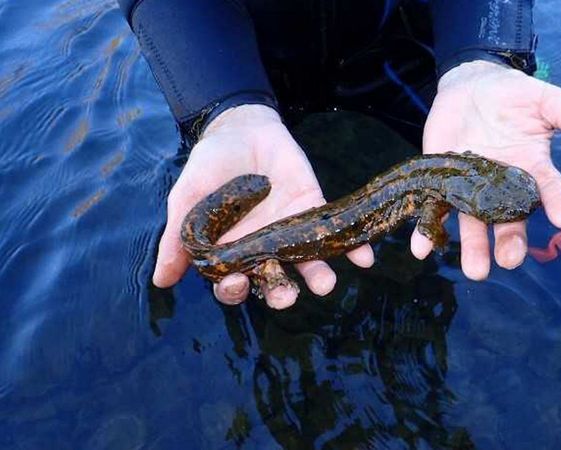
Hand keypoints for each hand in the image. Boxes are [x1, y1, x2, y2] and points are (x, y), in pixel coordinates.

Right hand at [153, 105, 373, 307]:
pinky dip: (354, 248)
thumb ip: (178, 238)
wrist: (241, 127)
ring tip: (324, 283)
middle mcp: (264, 250)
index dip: (234, 289)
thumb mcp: (189, 197)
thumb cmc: (210, 166)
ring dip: (318, 277)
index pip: (233, 284)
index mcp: (231, 253)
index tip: (235, 283)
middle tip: (286, 295)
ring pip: (306, 265)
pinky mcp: (314, 211)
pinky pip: (336, 235)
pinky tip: (365, 257)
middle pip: (273, 282)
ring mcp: (291, 232)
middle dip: (280, 293)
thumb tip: (161, 280)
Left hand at [412, 60, 560, 278]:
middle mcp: (503, 186)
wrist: (470, 85)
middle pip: (509, 220)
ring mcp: (471, 188)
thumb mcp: (548, 101)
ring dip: (473, 249)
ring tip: (476, 272)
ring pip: (474, 224)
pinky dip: (427, 231)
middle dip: (511, 241)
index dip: (560, 203)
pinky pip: (435, 210)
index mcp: (532, 169)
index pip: (549, 190)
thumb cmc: (514, 94)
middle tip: (510, 260)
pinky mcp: (441, 183)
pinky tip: (422, 249)